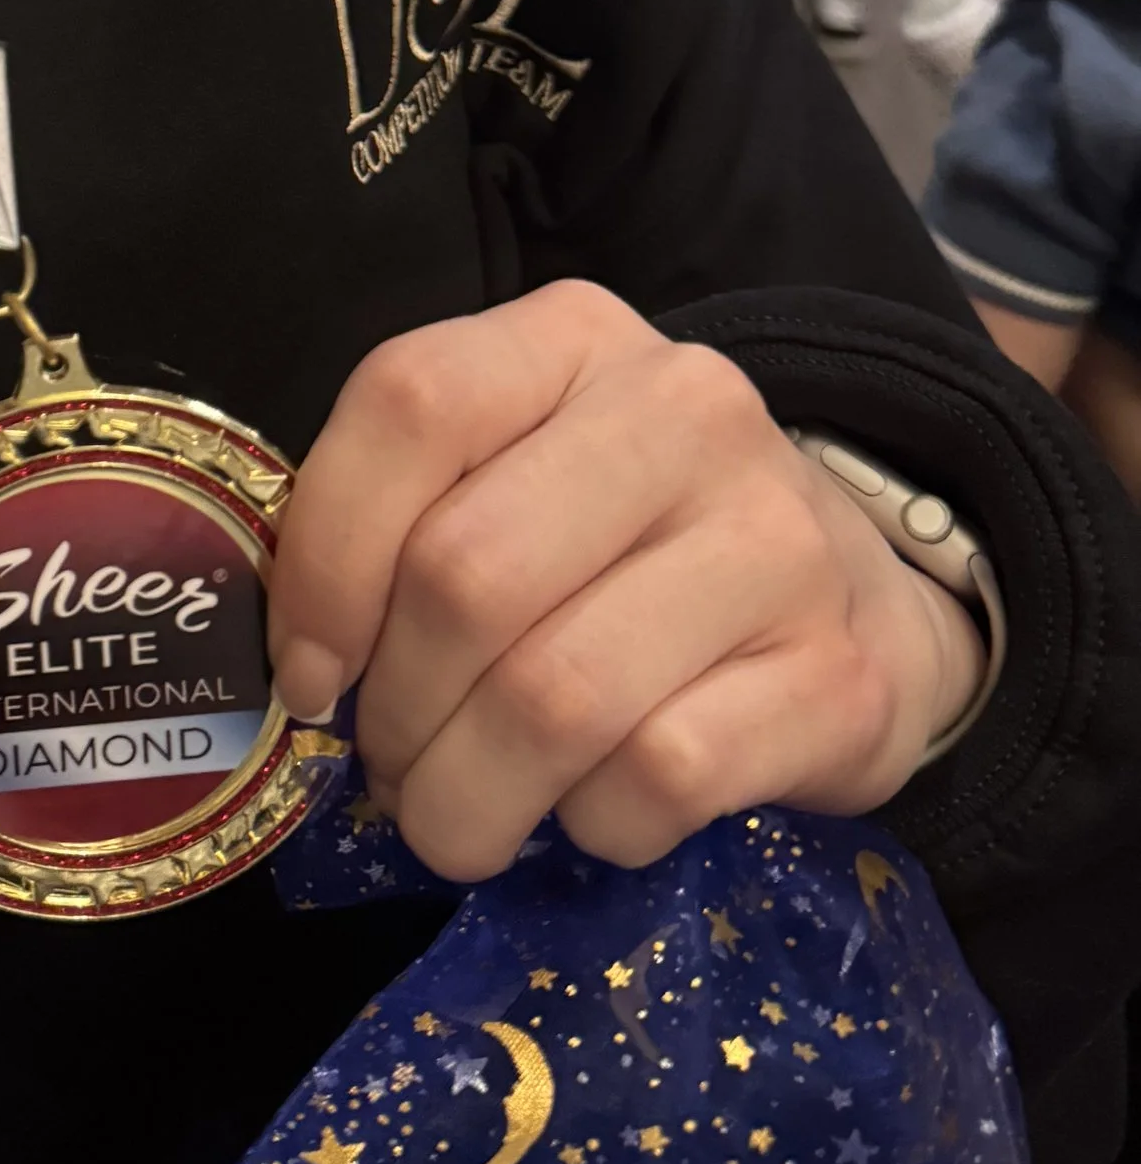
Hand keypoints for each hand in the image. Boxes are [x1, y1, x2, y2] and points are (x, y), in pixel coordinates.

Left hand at [267, 284, 983, 881]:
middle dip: (396, 711)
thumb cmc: (635, 545)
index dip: (325, 560)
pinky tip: (590, 811)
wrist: (862, 601)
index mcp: (573, 339)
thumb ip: (406, 522)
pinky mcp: (838, 676)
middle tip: (389, 768)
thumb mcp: (519, 473)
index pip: (409, 404)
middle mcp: (685, 411)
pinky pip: (657, 777)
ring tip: (458, 818)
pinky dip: (592, 824)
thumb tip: (301, 672)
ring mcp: (777, 540)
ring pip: (553, 698)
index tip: (309, 675)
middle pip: (466, 575)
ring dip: (470, 795)